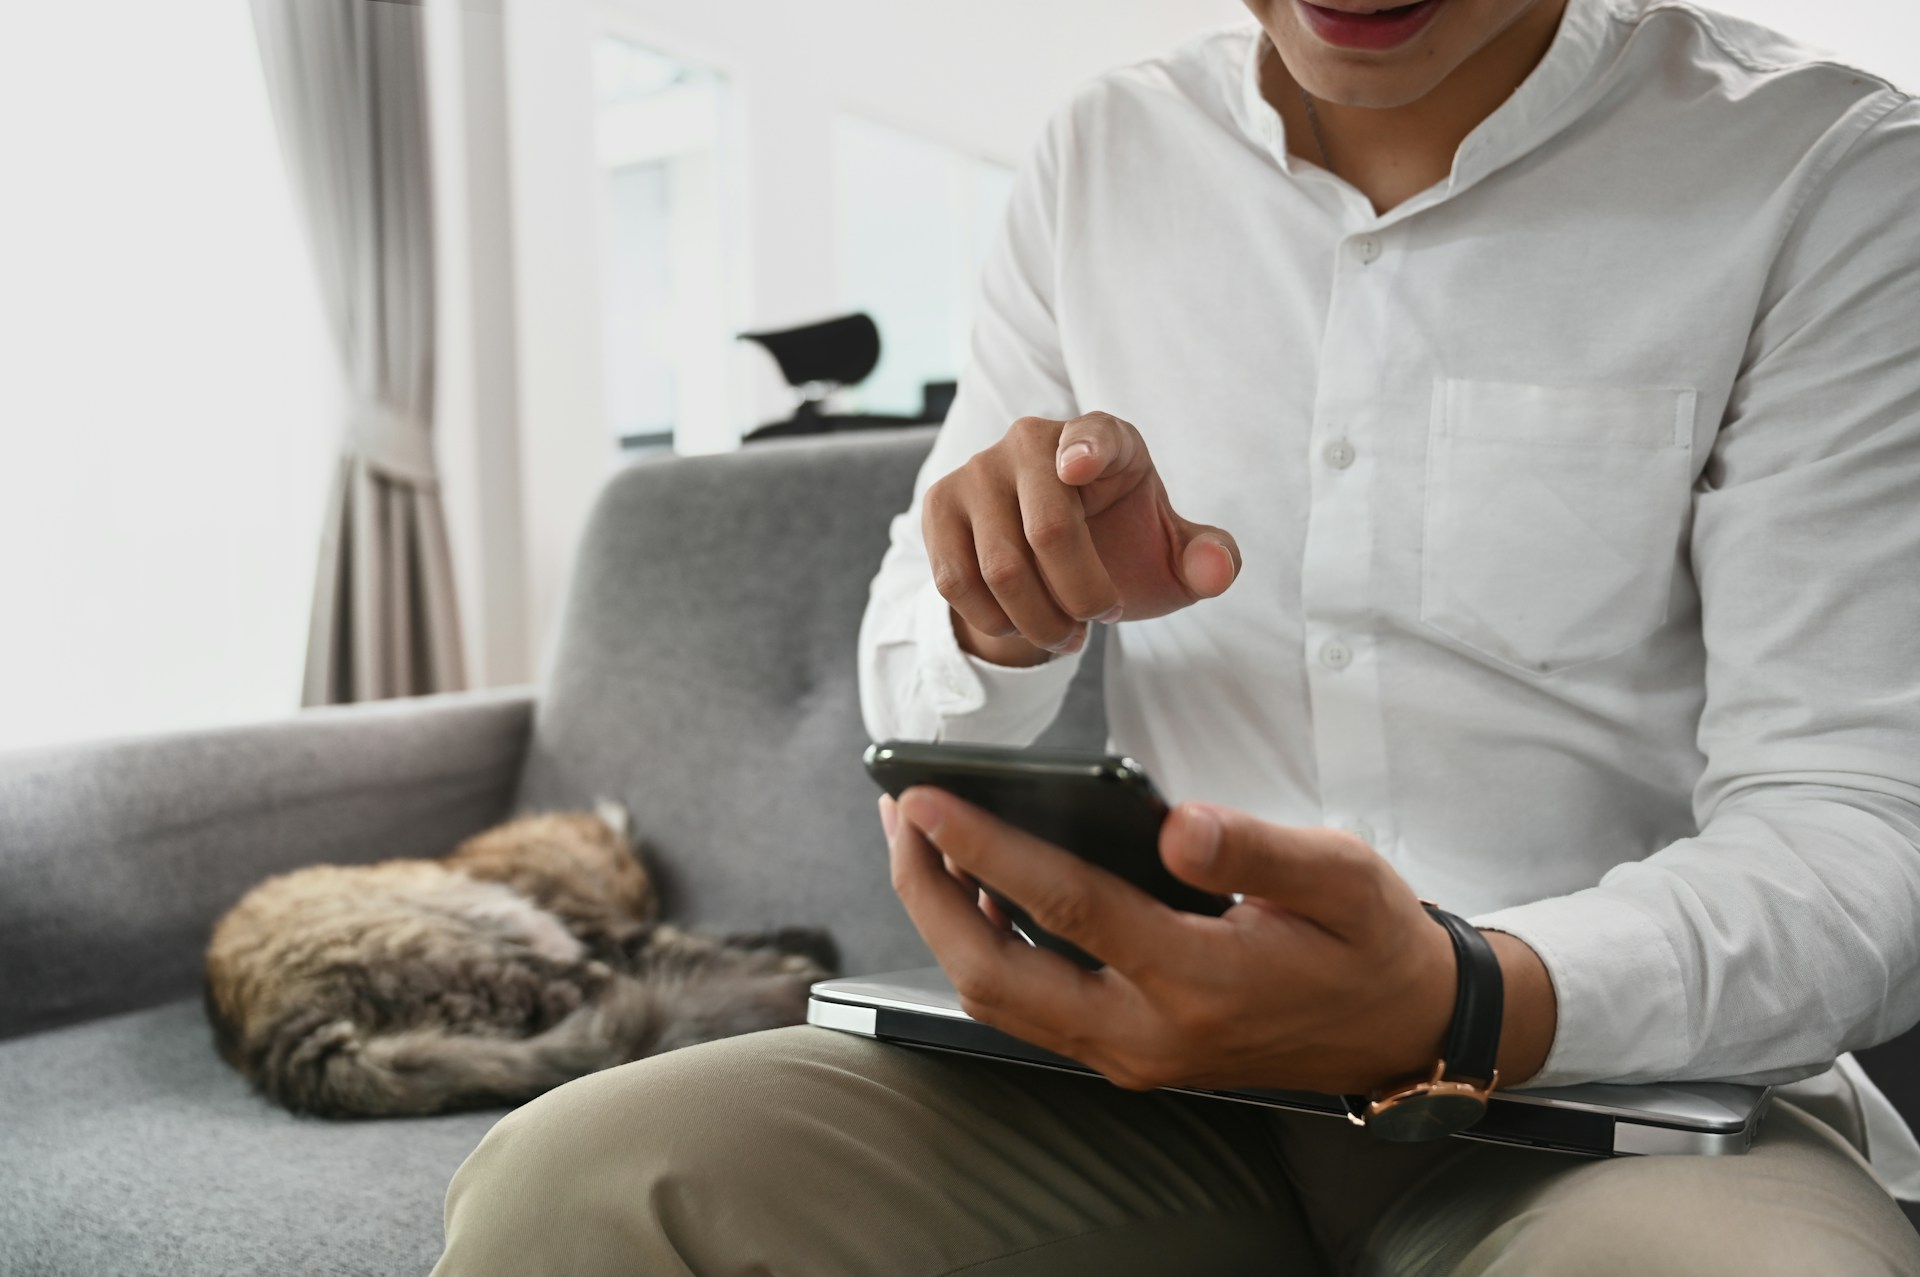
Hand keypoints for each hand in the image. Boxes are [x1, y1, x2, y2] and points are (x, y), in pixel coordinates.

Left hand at [882, 789, 1552, 1094]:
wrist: (1404, 1029)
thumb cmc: (1370, 942)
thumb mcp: (1343, 878)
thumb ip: (1258, 850)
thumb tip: (1176, 823)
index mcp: (1200, 981)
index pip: (1065, 908)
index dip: (985, 848)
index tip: (924, 798)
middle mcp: (1148, 1033)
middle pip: (997, 973)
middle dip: (928, 894)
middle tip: (899, 816)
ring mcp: (1130, 1054)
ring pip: (1000, 998)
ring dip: (945, 921)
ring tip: (919, 842)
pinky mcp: (1126, 1052)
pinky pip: (1028, 1006)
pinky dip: (985, 947)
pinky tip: (977, 888)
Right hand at [922, 412, 1241, 664]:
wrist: (1049, 562)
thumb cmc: (1122, 546)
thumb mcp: (1172, 558)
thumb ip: (1208, 560)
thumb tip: (1216, 571)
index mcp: (1104, 438)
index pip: (1095, 435)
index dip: (1087, 449)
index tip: (1080, 468)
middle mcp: (1034, 440)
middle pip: (1050, 531)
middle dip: (1081, 598)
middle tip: (1099, 622)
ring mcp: (980, 468)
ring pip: (1001, 568)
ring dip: (1039, 622)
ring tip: (1065, 633)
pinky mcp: (941, 503)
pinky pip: (957, 580)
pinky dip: (994, 620)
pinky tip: (1019, 622)